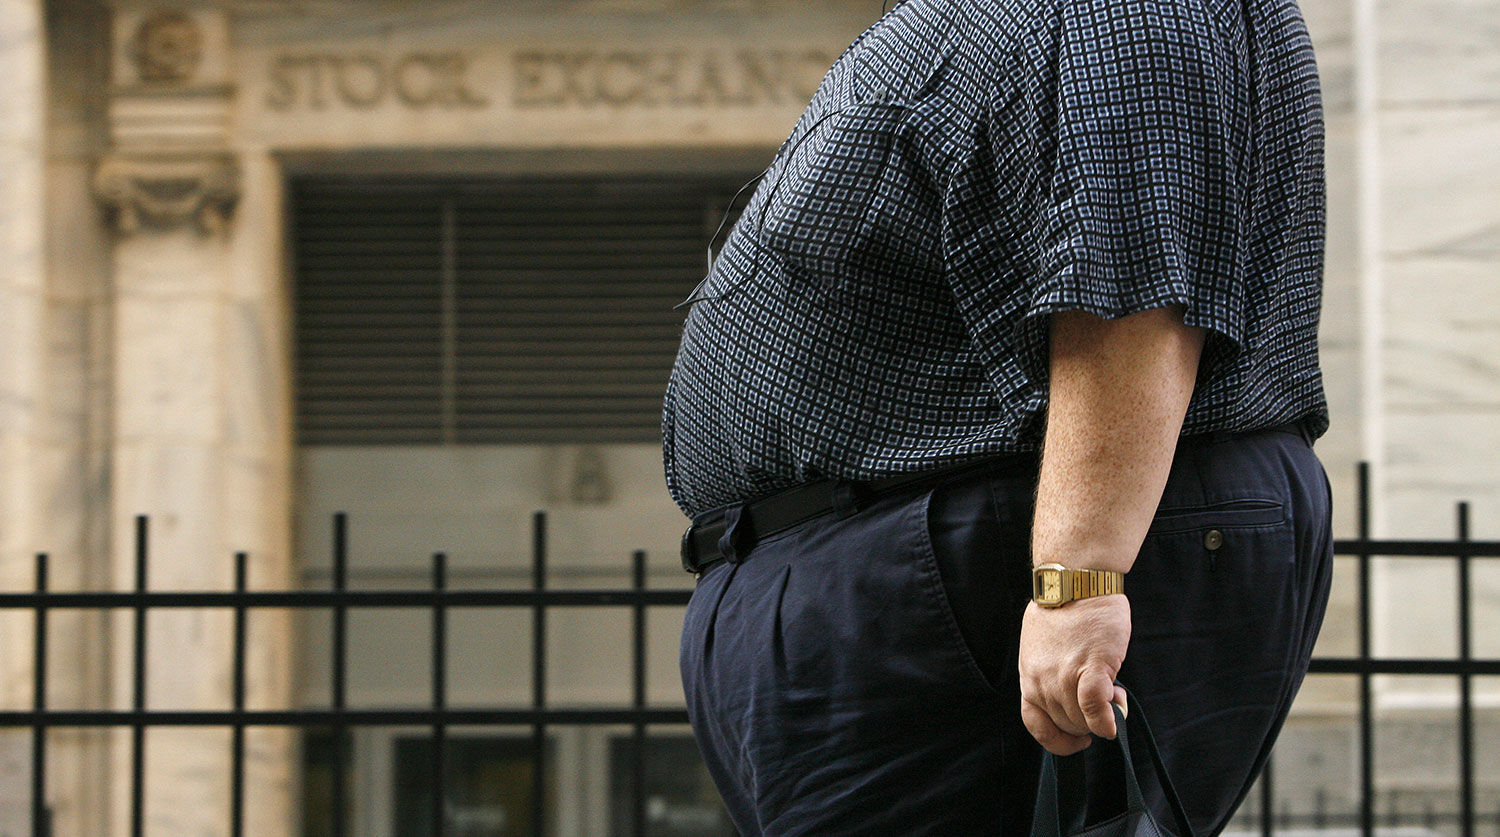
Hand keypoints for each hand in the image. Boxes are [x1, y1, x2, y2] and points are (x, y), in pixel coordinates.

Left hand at [1018, 594, 1130, 754]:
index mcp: (1029, 675)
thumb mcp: (1043, 646)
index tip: (1075, 739)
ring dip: (1100, 719)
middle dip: (1087, 723)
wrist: (1077, 581)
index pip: (1035, 723)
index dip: (1057, 739)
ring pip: (1081, 720)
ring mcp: (1063, 675)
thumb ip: (1054, 674)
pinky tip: (1115, 719)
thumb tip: (1080, 699)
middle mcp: (1041, 680)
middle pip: (1065, 724)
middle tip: (1103, 706)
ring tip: (1113, 697)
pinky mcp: (1090, 667)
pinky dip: (1106, 720)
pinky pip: (1094, 707)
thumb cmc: (1066, 609)